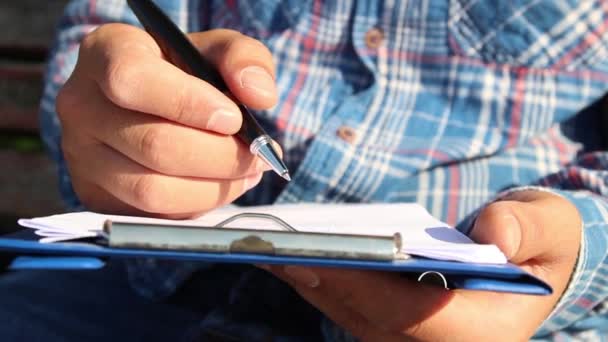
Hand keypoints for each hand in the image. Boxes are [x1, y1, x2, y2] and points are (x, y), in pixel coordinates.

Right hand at [56, 24, 277, 217]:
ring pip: (153, 190)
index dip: (188, 103)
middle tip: (258, 155)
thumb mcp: (217, 50)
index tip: (232, 118)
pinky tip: (218, 185)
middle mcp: (81, 105)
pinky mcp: (94, 195)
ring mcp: (82, 156)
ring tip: (246, 172)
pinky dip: (197, 206)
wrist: (153, 104)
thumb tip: (260, 95)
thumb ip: (245, 59)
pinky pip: (152, 215)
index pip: (132, 79)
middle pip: (154, 145)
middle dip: (221, 157)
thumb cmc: (185, 73)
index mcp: (106, 53)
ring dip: (215, 188)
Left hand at [266, 190, 581, 340]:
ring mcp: (407, 339)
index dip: (361, 286)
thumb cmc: (536, 244)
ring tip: (259, 242)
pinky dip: (312, 276)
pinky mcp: (386, 323)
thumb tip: (495, 232)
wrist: (520, 263)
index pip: (412, 316)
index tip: (313, 255)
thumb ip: (531, 228)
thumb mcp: (551, 228)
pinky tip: (281, 250)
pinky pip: (341, 304)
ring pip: (345, 312)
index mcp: (480, 332)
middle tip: (263, 244)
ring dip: (302, 277)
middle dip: (315, 278)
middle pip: (364, 316)